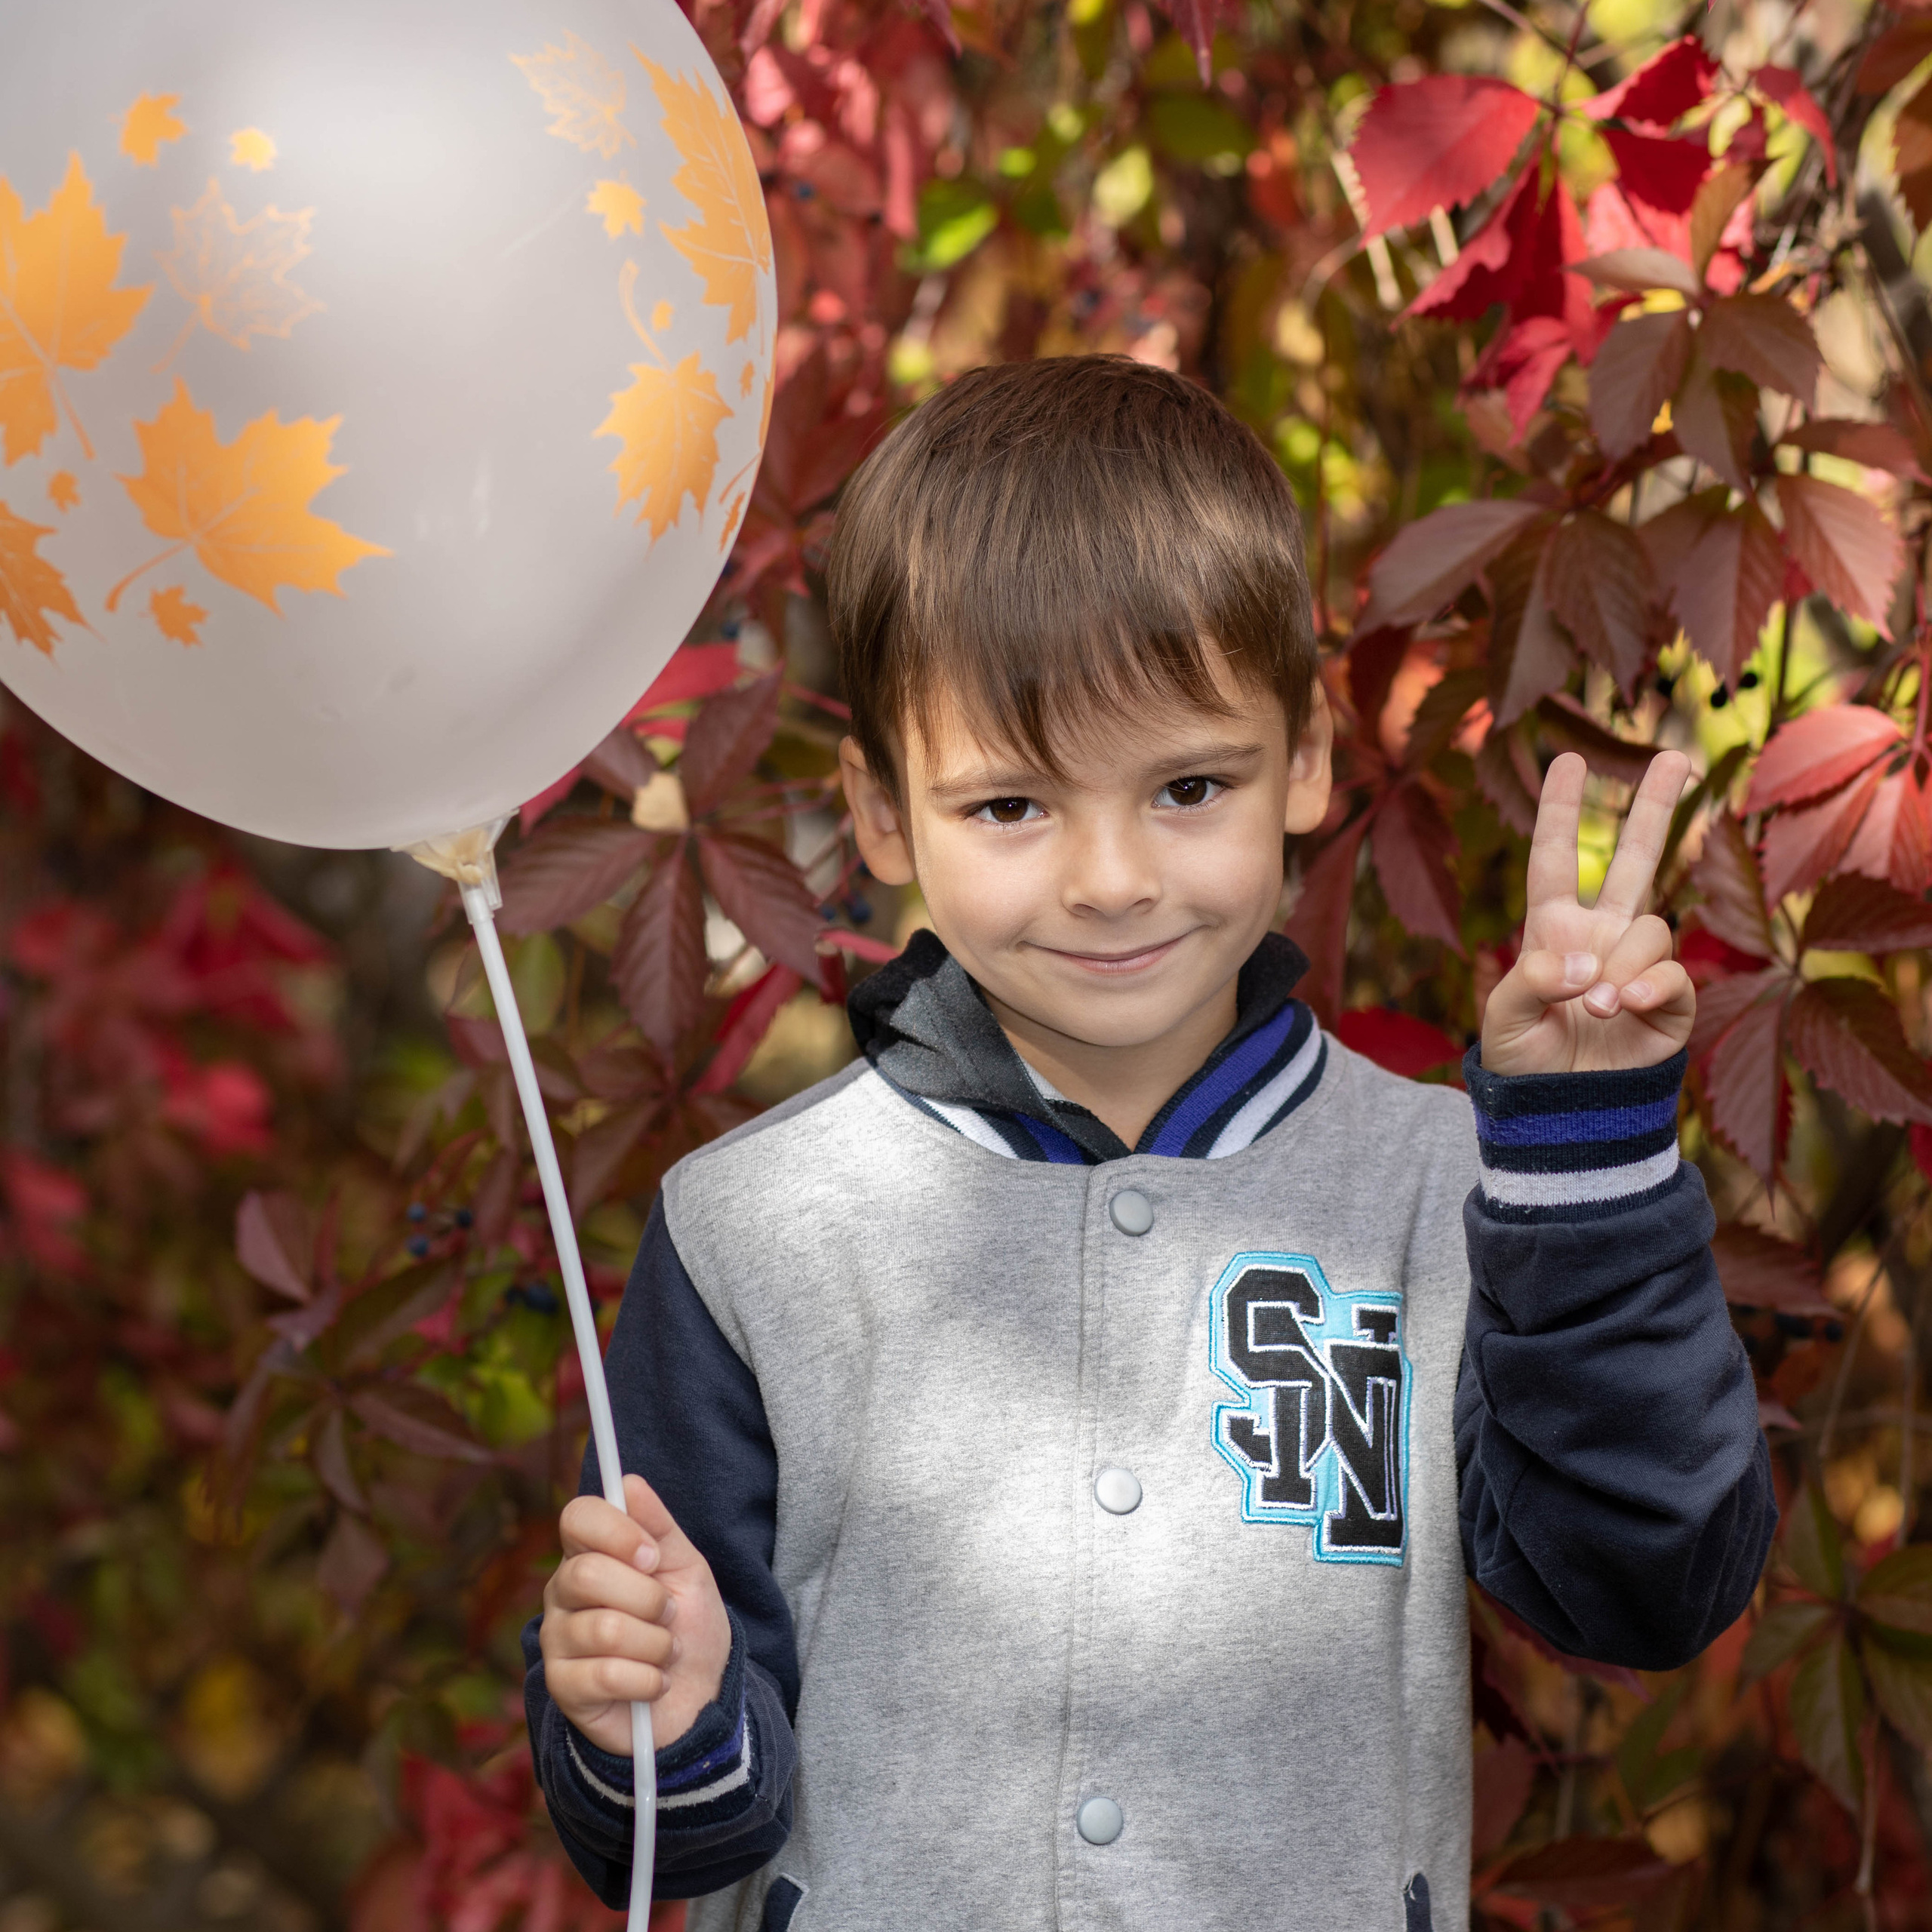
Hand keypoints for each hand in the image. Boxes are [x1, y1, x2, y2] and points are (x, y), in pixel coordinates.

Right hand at [540, 1473, 732, 1755]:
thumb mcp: (687, 1570)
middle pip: (587, 1573)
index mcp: (590, 1553)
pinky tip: (653, 1683)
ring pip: (604, 1628)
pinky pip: (606, 1674)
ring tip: (665, 1652)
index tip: (652, 1556)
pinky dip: (647, 1679)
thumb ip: (660, 1528)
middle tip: (668, 1613)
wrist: (698, 1699)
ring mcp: (557, 1640)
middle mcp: (563, 1592)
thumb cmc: (687, 1627)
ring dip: (655, 1643)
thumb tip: (630, 1482)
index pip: (577, 1516)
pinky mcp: (563, 1687)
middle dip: (648, 1597)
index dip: (616, 1530)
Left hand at [1481, 750, 1694, 1075]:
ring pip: (1650, 929)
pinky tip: (1626, 1005)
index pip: (1554, 860)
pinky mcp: (1671, 1004)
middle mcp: (1601, 938)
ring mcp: (1639, 966)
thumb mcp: (1502, 1019)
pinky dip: (1650, 986)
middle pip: (1636, 861)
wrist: (1559, 1114)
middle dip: (1655, 808)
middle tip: (1674, 753)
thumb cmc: (1523, 1063)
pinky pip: (1672, 975)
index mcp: (1552, 931)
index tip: (1566, 759)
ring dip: (1624, 963)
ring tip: (1598, 1007)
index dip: (1559, 811)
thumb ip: (1531, 981)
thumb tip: (1588, 966)